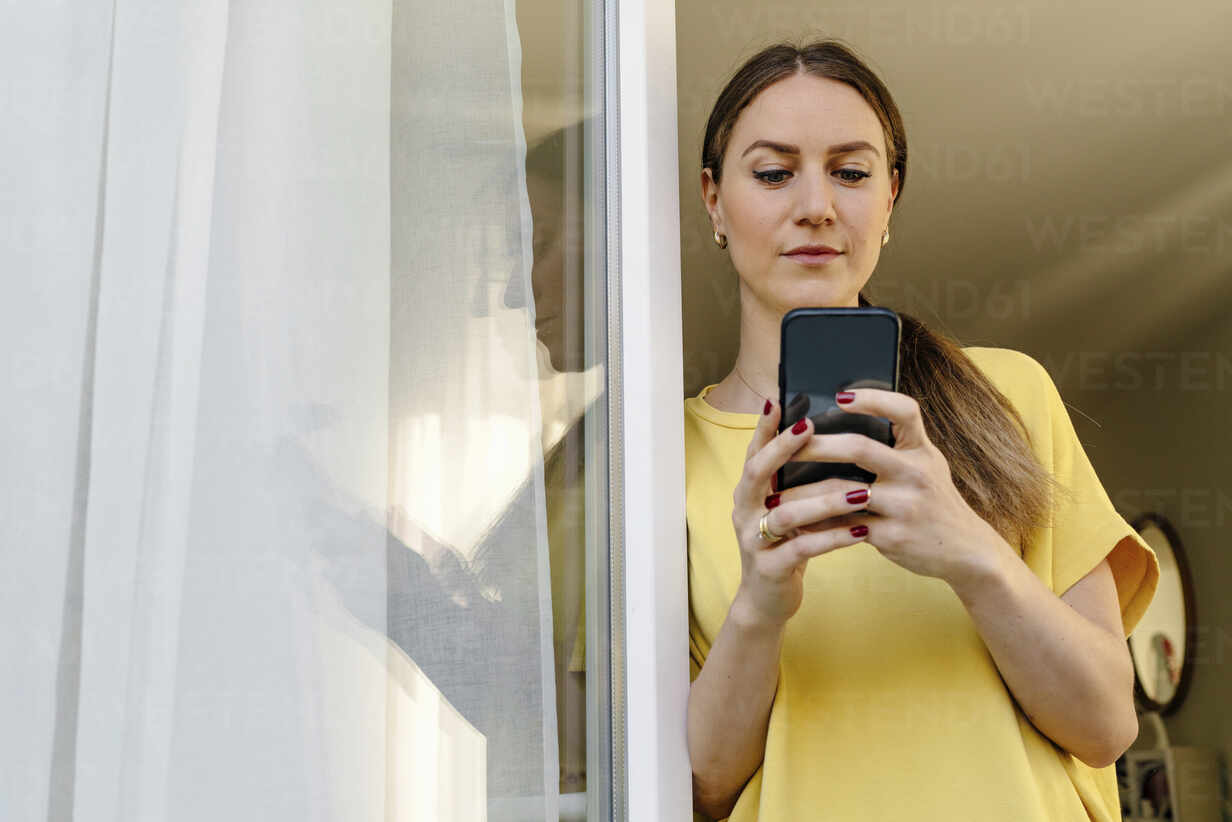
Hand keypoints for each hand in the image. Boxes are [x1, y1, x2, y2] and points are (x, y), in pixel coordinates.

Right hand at [729, 401, 875, 626]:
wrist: (767, 600)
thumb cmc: (785, 545)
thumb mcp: (786, 509)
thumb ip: (795, 481)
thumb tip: (826, 438)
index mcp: (749, 493)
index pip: (754, 451)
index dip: (764, 427)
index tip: (778, 399)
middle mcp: (744, 511)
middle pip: (756, 473)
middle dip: (782, 449)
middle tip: (810, 428)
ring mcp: (754, 540)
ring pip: (785, 514)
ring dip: (824, 500)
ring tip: (860, 492)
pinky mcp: (770, 568)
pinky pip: (802, 549)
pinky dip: (833, 538)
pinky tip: (861, 531)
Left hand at [788, 389, 1001, 582]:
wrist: (965, 550)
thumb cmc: (933, 501)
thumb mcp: (926, 465)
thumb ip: (896, 446)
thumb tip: (844, 420)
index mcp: (922, 450)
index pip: (904, 410)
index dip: (873, 398)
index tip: (839, 395)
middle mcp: (916, 473)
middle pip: (859, 447)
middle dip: (816, 445)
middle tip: (785, 442)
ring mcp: (905, 505)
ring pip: (842, 492)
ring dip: (803, 493)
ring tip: (775, 493)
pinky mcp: (893, 535)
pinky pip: (844, 526)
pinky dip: (818, 525)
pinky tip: (797, 523)